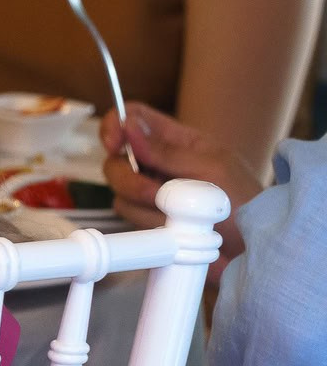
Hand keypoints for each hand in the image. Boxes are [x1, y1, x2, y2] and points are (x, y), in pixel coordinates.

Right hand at [99, 104, 261, 259]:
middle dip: (129, 178)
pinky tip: (171, 228)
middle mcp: (159, 165)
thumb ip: (168, 150)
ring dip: (145, 206)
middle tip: (154, 193)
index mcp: (177, 142)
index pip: (135, 118)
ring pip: (120, 192)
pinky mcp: (148, 220)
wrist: (252, 247)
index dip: (116, 124)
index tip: (113, 143)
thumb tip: (129, 125)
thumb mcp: (212, 169)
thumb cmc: (244, 203)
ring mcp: (152, 193)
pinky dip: (148, 224)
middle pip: (116, 160)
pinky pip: (129, 217)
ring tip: (177, 216)